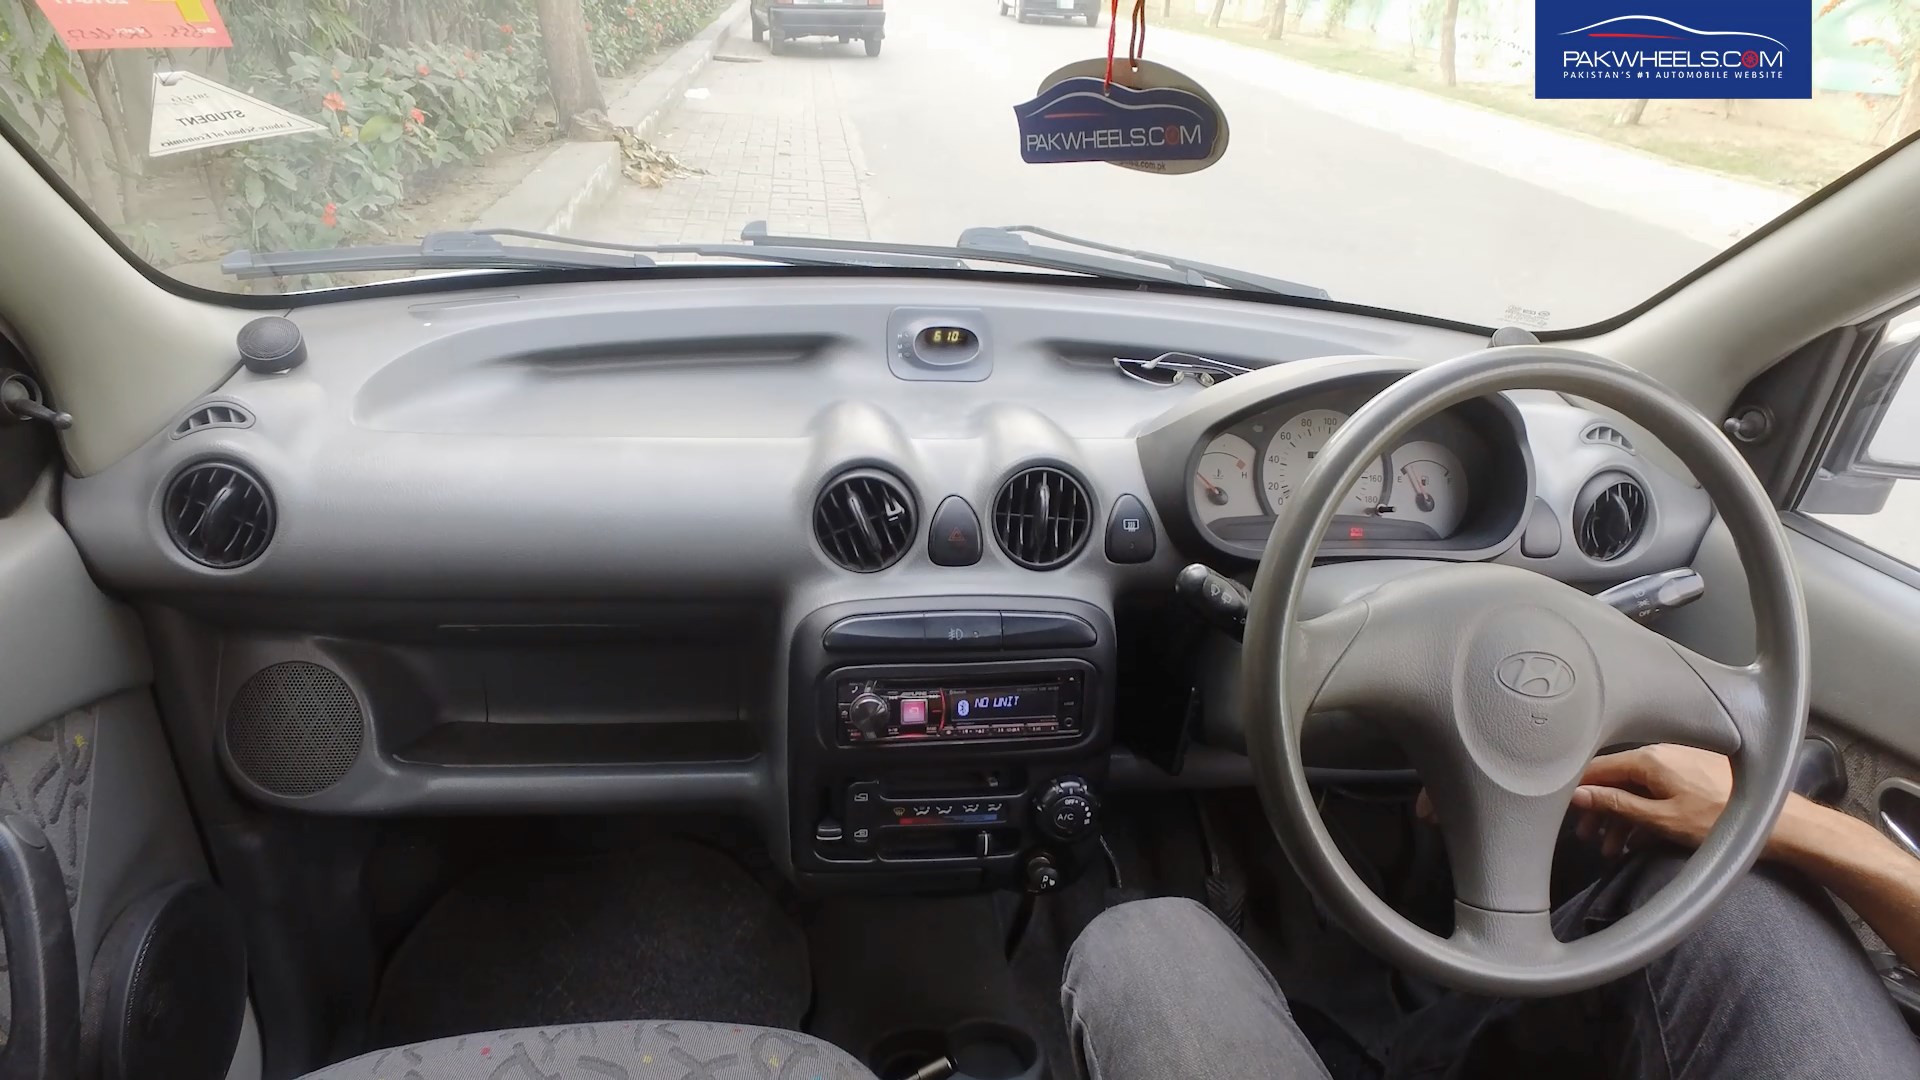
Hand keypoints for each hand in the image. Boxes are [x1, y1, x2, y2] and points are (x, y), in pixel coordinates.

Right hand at [1571, 744, 1735, 857]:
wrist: (1778, 822)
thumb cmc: (1717, 821)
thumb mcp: (1660, 819)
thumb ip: (1616, 805)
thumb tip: (1578, 795)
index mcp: (1649, 758)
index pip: (1596, 768)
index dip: (1576, 792)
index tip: (1562, 815)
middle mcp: (1661, 753)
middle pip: (1615, 779)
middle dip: (1599, 810)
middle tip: (1588, 839)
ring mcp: (1679, 762)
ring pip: (1636, 787)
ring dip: (1621, 817)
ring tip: (1613, 850)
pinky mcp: (1694, 774)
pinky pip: (1656, 790)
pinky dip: (1644, 812)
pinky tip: (1640, 839)